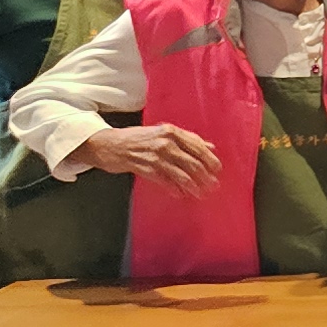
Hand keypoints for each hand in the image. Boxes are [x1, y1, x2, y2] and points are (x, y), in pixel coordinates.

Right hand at [82, 123, 220, 196]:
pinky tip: (181, 195)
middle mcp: (165, 142)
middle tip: (213, 186)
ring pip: (181, 174)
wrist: (109, 144)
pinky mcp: (145, 168)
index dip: (209, 159)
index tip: (218, 170)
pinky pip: (166, 181)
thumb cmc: (137, 138)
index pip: (197, 146)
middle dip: (205, 176)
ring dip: (193, 186)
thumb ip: (187, 139)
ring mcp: (155, 155)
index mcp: (171, 131)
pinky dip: (175, 189)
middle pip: (192, 162)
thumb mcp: (162, 132)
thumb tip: (210, 147)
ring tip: (201, 193)